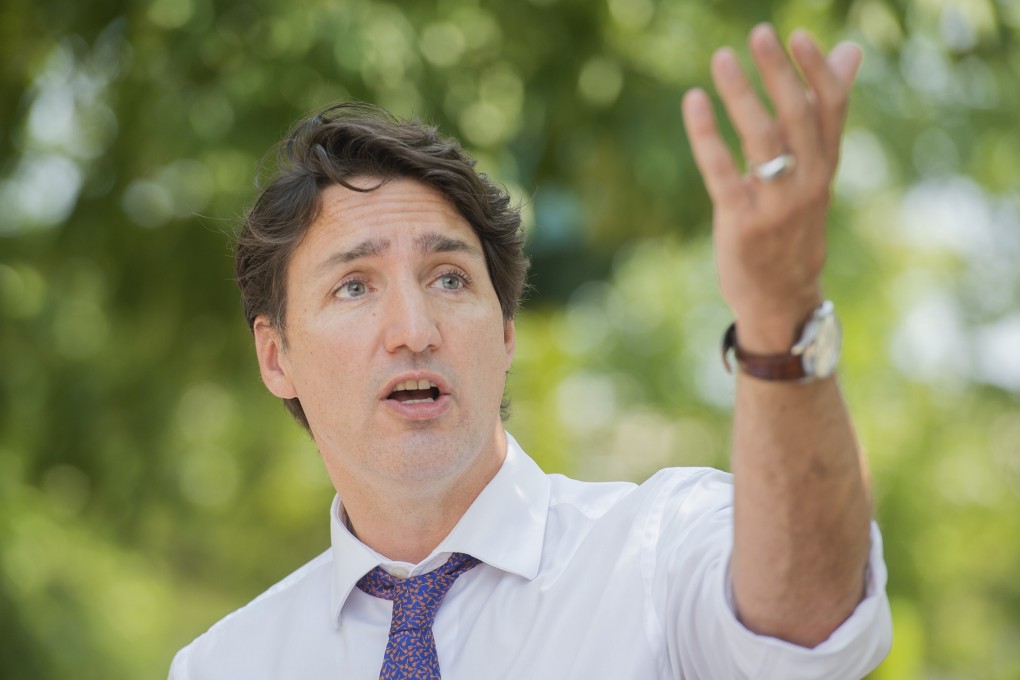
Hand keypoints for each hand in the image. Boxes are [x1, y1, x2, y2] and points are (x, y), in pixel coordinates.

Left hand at [681, 24, 861, 352]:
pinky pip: (723, 173)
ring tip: (722, 58)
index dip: (818, 72)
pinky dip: (707, 136)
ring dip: (741, 95)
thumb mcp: (816, 174)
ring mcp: (775, 205)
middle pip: (798, 119)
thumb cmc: (793, 227)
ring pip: (762, 141)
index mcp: (824, 168)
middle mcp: (806, 184)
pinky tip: (694, 103)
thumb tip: (851, 50)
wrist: (782, 298)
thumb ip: (825, 116)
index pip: (830, 111)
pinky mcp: (742, 223)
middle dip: (780, 74)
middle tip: (760, 33)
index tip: (800, 35)